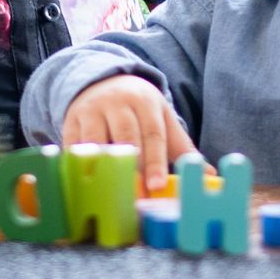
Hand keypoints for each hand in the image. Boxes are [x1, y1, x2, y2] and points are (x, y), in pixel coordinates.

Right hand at [61, 73, 196, 193]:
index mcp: (145, 101)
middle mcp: (117, 102)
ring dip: (104, 168)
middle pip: (125, 137)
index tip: (157, 185)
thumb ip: (181, 147)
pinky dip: (77, 163)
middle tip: (137, 197)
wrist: (103, 80)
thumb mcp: (161, 118)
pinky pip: (73, 145)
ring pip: (97, 141)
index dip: (155, 161)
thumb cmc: (138, 108)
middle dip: (132, 169)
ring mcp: (91, 109)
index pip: (152, 133)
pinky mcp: (71, 119)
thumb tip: (208, 174)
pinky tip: (84, 182)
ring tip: (111, 192)